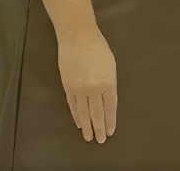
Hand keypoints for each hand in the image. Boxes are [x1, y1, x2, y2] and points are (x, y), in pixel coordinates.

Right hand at [57, 28, 116, 142]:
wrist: (78, 38)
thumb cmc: (98, 48)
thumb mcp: (111, 66)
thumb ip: (110, 83)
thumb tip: (108, 97)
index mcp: (109, 82)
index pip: (110, 107)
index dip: (110, 120)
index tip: (110, 131)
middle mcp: (94, 88)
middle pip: (97, 113)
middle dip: (99, 128)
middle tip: (100, 140)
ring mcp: (80, 89)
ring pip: (84, 113)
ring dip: (87, 126)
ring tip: (89, 137)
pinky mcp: (68, 87)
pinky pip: (73, 106)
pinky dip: (76, 116)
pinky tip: (79, 123)